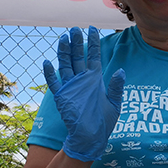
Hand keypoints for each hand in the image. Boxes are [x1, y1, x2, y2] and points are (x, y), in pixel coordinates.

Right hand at [43, 26, 124, 161]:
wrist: (92, 139)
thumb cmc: (104, 123)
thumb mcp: (115, 103)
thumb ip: (116, 86)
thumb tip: (121, 70)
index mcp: (95, 80)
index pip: (93, 56)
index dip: (93, 42)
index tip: (92, 29)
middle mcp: (82, 81)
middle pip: (78, 57)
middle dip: (76, 42)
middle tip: (74, 28)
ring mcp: (71, 88)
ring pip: (66, 65)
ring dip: (64, 52)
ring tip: (63, 38)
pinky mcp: (62, 97)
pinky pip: (54, 83)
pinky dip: (50, 74)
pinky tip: (47, 62)